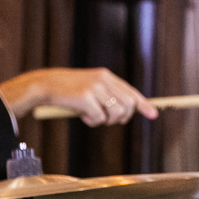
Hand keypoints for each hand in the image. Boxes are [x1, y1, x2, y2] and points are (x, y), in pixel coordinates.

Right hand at [0, 68, 157, 125]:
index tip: (153, 114)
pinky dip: (93, 122)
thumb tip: (128, 111)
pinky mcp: (85, 97)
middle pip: (127, 105)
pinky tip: (82, 116)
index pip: (131, 91)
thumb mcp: (91, 87)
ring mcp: (94, 88)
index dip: (144, 104)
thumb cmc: (68, 90)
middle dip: (121, 117)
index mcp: (106, 76)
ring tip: (92, 118)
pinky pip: (99, 117)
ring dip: (105, 121)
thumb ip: (108, 94)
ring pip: (115, 113)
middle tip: (108, 120)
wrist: (45, 85)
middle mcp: (103, 80)